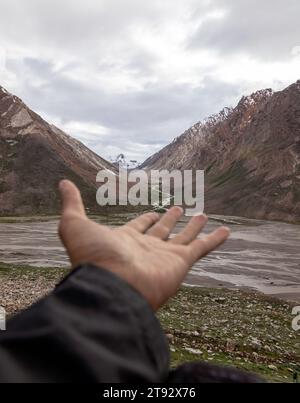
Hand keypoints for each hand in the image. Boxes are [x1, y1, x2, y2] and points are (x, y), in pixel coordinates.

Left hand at [58, 180, 229, 310]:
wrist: (112, 286)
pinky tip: (225, 230)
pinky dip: (214, 239)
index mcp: (125, 241)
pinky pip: (202, 247)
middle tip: (179, 208)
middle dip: (170, 220)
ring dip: (193, 226)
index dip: (146, 219)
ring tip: (202, 214)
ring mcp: (164, 256)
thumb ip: (72, 204)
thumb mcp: (74, 224)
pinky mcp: (181, 262)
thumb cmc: (92, 258)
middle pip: (162, 231)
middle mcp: (146, 249)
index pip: (139, 226)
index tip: (154, 211)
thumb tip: (62, 183)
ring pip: (184, 237)